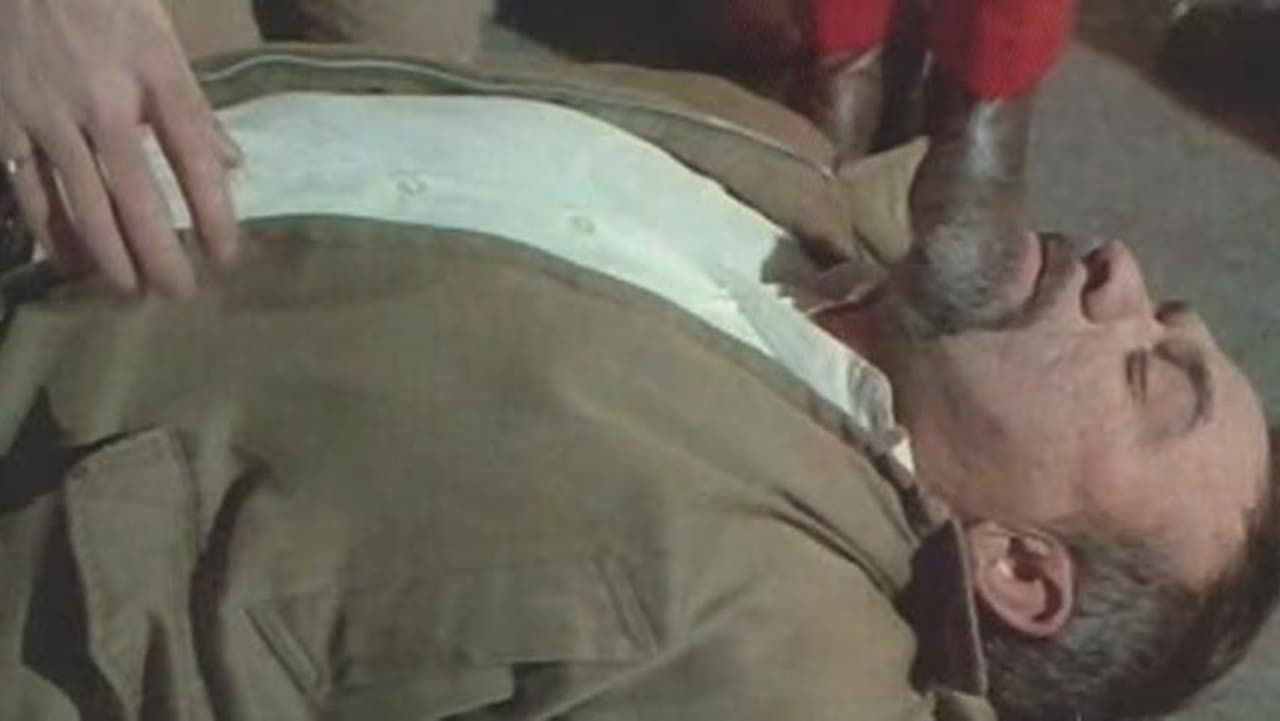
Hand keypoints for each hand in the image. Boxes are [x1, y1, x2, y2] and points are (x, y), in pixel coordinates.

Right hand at [0, 0, 240, 297]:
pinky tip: (70, 263)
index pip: (196, 161)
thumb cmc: (105, 1)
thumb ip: (195, 108)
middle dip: (159, 255)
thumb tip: (233, 164)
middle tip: (178, 295)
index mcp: (155, 77)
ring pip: (81, 205)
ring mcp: (48, 115)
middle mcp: (102, 103)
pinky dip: (53, 234)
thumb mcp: (164, 42)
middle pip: (136, 198)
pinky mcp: (5, 121)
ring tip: (131, 291)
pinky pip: (30, 192)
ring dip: (109, 257)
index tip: (227, 257)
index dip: (214, 216)